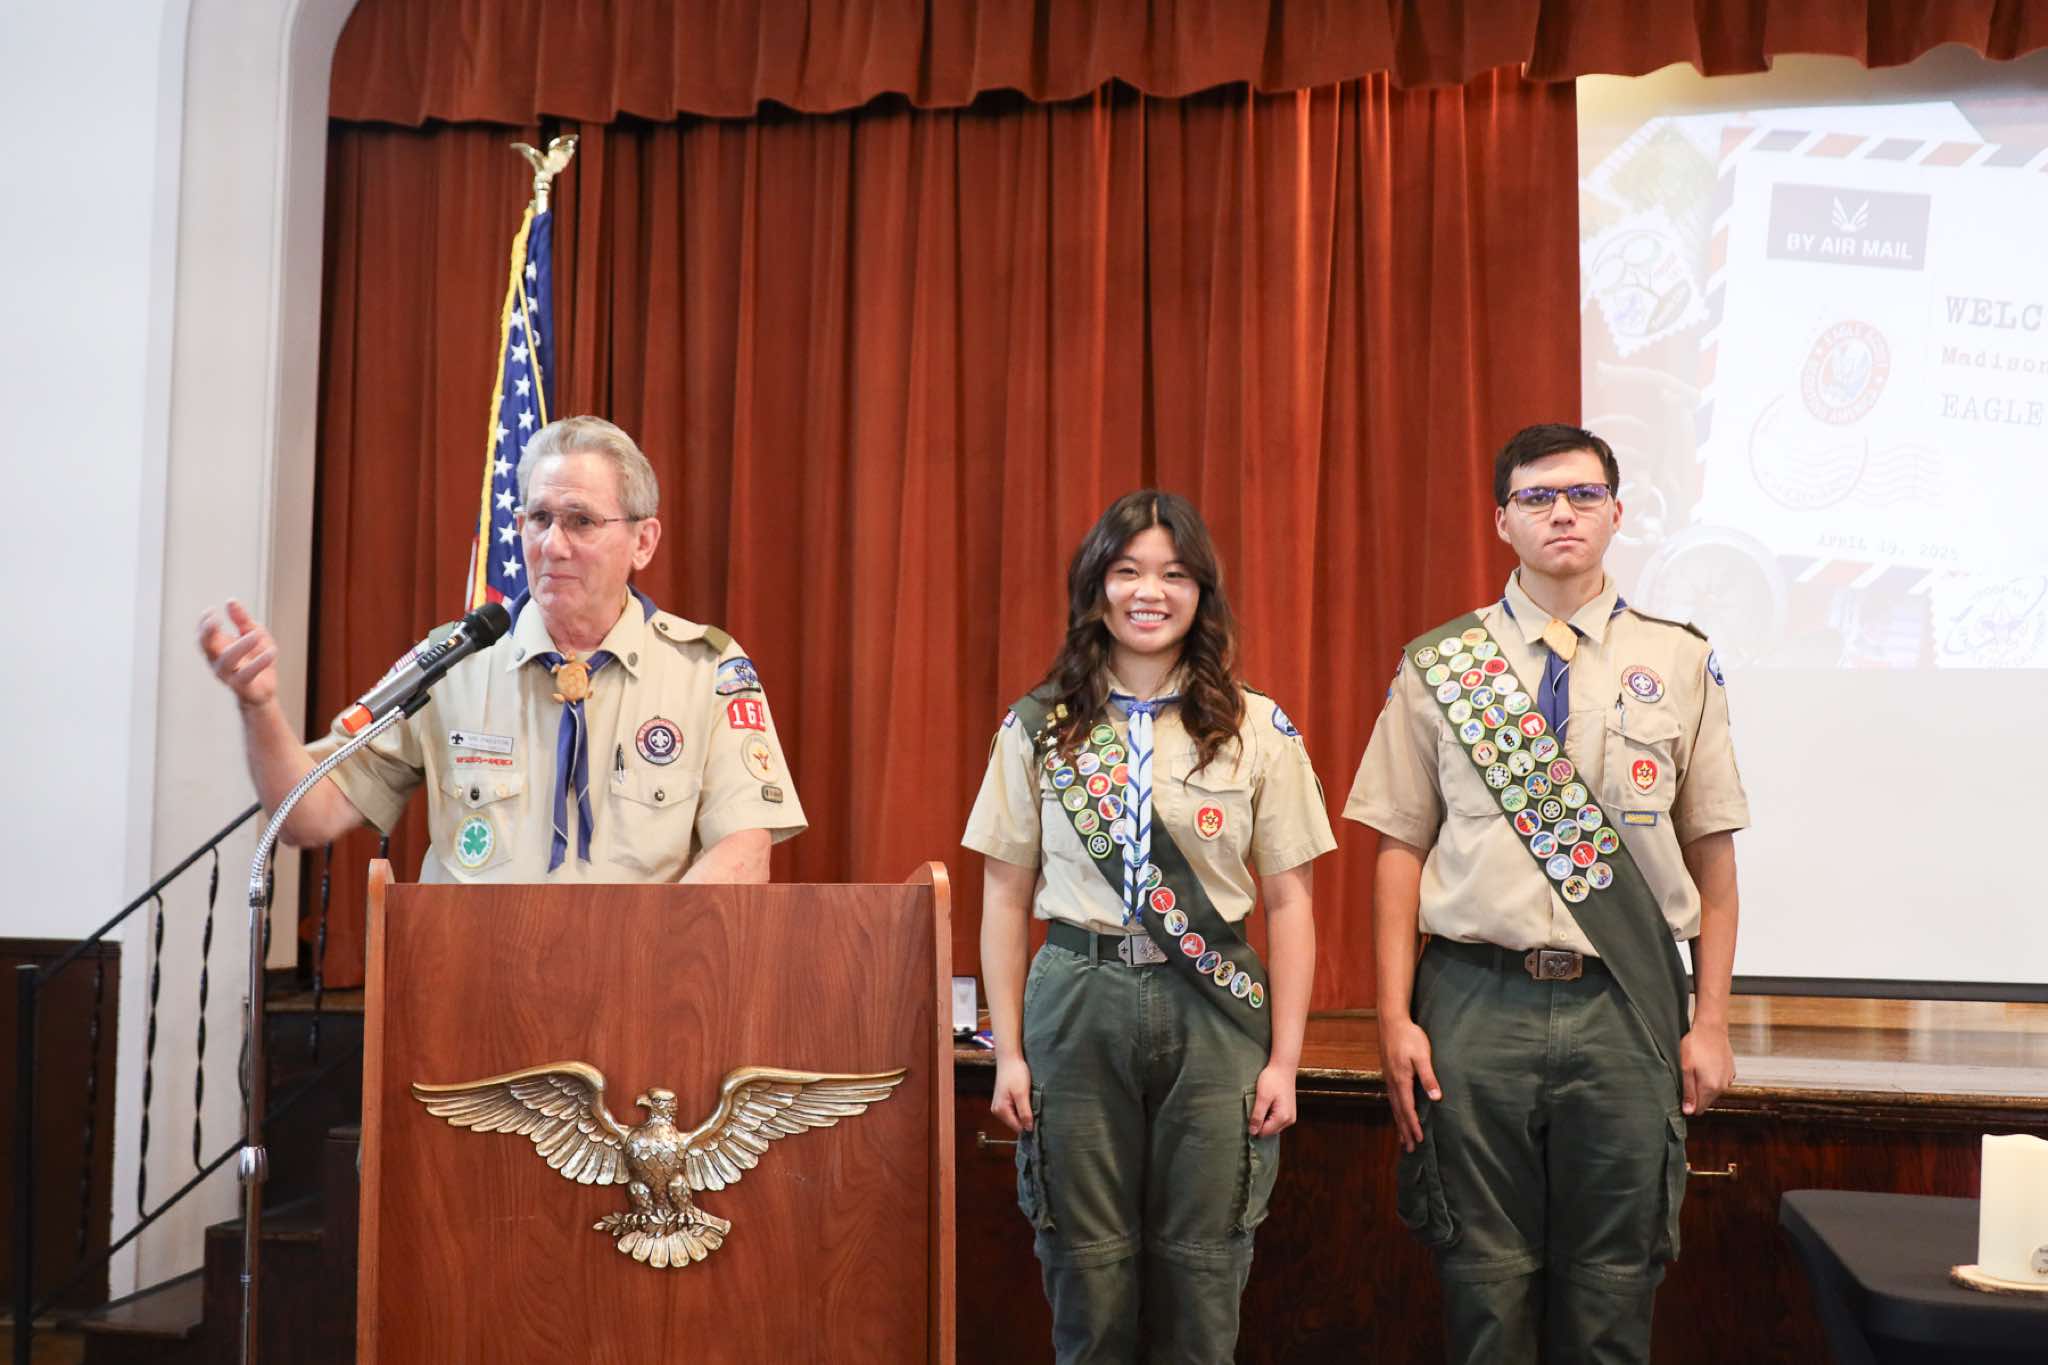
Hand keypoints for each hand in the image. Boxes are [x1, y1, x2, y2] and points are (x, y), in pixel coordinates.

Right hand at [199, 600, 278, 707]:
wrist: (265, 689)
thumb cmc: (256, 658)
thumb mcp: (253, 634)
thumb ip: (242, 620)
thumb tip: (230, 601)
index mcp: (217, 647)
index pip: (203, 634)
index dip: (203, 623)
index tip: (210, 611)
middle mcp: (217, 661)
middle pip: (206, 646)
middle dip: (207, 633)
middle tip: (215, 620)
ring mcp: (228, 675)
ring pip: (227, 660)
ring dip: (241, 646)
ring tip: (255, 634)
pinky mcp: (242, 686)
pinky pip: (247, 674)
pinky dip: (259, 663)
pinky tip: (271, 652)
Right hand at [991, 1055, 1033, 1133]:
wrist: (1009, 1058)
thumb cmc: (1015, 1073)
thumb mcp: (1022, 1094)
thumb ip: (1024, 1113)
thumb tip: (1028, 1129)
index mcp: (1001, 1110)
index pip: (1017, 1127)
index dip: (1028, 1123)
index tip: (1037, 1115)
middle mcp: (997, 1110)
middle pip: (1016, 1123)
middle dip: (1025, 1116)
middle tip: (1032, 1103)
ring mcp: (999, 1105)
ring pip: (1015, 1116)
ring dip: (1023, 1111)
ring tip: (1028, 1098)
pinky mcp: (1003, 1100)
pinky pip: (1014, 1109)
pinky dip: (1021, 1106)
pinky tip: (1024, 1097)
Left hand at [1249, 1063, 1296, 1136]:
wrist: (1284, 1067)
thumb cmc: (1272, 1079)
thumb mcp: (1262, 1098)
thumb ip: (1257, 1116)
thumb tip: (1253, 1132)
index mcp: (1283, 1118)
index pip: (1264, 1132)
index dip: (1254, 1126)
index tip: (1250, 1113)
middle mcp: (1289, 1120)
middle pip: (1269, 1131)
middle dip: (1260, 1123)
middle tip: (1256, 1107)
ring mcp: (1291, 1116)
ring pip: (1273, 1126)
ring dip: (1265, 1119)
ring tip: (1262, 1104)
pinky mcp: (1289, 1112)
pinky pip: (1277, 1120)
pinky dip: (1270, 1116)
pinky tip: (1267, 1105)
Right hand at [1378, 1015, 1441, 1151]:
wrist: (1391, 1021)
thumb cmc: (1409, 1036)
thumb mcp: (1422, 1055)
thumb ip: (1428, 1077)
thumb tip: (1436, 1098)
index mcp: (1401, 1080)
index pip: (1408, 1109)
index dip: (1414, 1125)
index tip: (1419, 1140)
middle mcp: (1392, 1082)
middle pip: (1398, 1112)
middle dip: (1405, 1130)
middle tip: (1409, 1148)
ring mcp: (1389, 1078)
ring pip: (1394, 1106)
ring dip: (1399, 1123)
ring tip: (1403, 1137)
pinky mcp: (1389, 1073)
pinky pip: (1392, 1098)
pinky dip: (1396, 1110)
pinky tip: (1398, 1112)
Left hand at [1680, 1023, 1733, 1115]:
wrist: (1711, 1028)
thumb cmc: (1695, 1045)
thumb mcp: (1685, 1068)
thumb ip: (1688, 1091)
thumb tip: (1688, 1111)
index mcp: (1710, 1088)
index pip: (1699, 1109)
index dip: (1688, 1105)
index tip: (1680, 1095)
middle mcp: (1722, 1087)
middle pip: (1706, 1101)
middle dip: (1696, 1095)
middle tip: (1686, 1079)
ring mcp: (1728, 1079)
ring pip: (1713, 1091)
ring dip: (1704, 1086)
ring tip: (1695, 1070)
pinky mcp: (1731, 1071)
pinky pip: (1719, 1081)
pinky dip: (1712, 1078)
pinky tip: (1705, 1066)